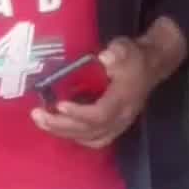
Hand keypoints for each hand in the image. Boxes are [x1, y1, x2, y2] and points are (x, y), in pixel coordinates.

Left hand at [31, 37, 156, 150]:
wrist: (150, 67)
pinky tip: (58, 127)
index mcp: (123, 99)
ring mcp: (119, 125)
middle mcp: (121, 117)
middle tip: (37, 115)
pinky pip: (94, 140)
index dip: (79, 113)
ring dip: (63, 132)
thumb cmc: (133, 57)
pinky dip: (74, 136)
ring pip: (90, 138)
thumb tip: (104, 57)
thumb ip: (117, 52)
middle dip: (61, 125)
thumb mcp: (126, 48)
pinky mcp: (114, 127)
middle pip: (90, 130)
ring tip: (42, 121)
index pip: (101, 114)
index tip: (58, 105)